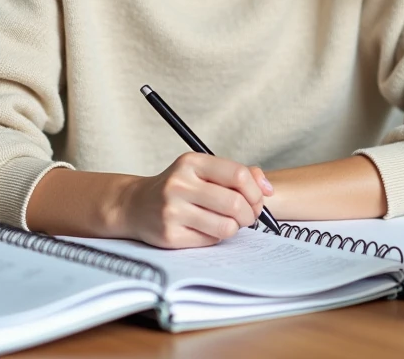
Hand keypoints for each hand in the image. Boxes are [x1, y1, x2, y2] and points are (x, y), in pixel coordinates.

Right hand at [117, 153, 273, 248]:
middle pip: (235, 204)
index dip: (255, 190)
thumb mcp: (203, 170)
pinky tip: (207, 228)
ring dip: (235, 227)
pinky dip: (216, 237)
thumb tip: (267, 188)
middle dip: (250, 214)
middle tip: (248, 216)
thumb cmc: (179, 187)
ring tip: (228, 222)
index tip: (258, 198)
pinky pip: (210, 240)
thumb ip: (237, 174)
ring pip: (226, 226)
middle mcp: (180, 184)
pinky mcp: (170, 236)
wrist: (136, 205)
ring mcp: (173, 211)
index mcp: (191, 162)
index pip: (238, 175)